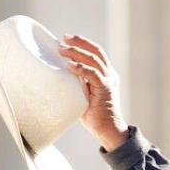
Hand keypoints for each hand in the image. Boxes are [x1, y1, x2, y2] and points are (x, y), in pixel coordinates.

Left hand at [58, 34, 128, 151]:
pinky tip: (69, 65)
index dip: (82, 43)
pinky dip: (80, 68)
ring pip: (93, 59)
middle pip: (95, 51)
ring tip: (62, 50)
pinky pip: (92, 74)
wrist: (108, 130)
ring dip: (76, 52)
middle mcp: (110, 74)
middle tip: (63, 39)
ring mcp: (109, 80)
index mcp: (106, 74)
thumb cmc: (95, 117)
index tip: (67, 39)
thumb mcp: (84, 96)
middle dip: (78, 42)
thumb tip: (60, 78)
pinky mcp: (105, 89)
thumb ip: (78, 85)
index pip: (96, 52)